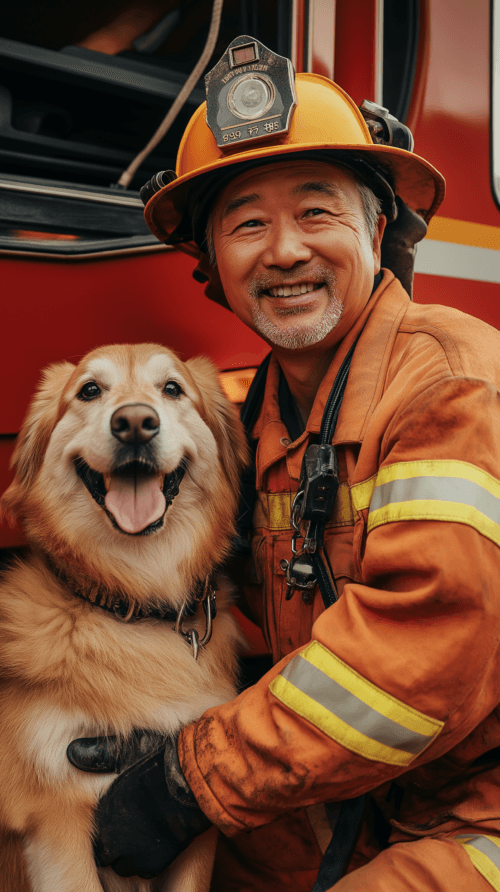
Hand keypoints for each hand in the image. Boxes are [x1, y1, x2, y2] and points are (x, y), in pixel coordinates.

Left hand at [67, 732, 210, 878]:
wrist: (194, 777)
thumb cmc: (161, 758)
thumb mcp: (127, 751)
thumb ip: (99, 756)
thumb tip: (72, 751)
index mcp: (104, 812)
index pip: (93, 831)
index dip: (106, 823)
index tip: (117, 813)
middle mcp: (114, 838)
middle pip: (107, 851)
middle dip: (116, 839)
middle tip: (131, 821)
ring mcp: (136, 853)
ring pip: (124, 862)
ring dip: (131, 849)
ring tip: (145, 828)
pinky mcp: (156, 861)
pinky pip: (145, 867)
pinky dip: (149, 856)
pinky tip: (158, 837)